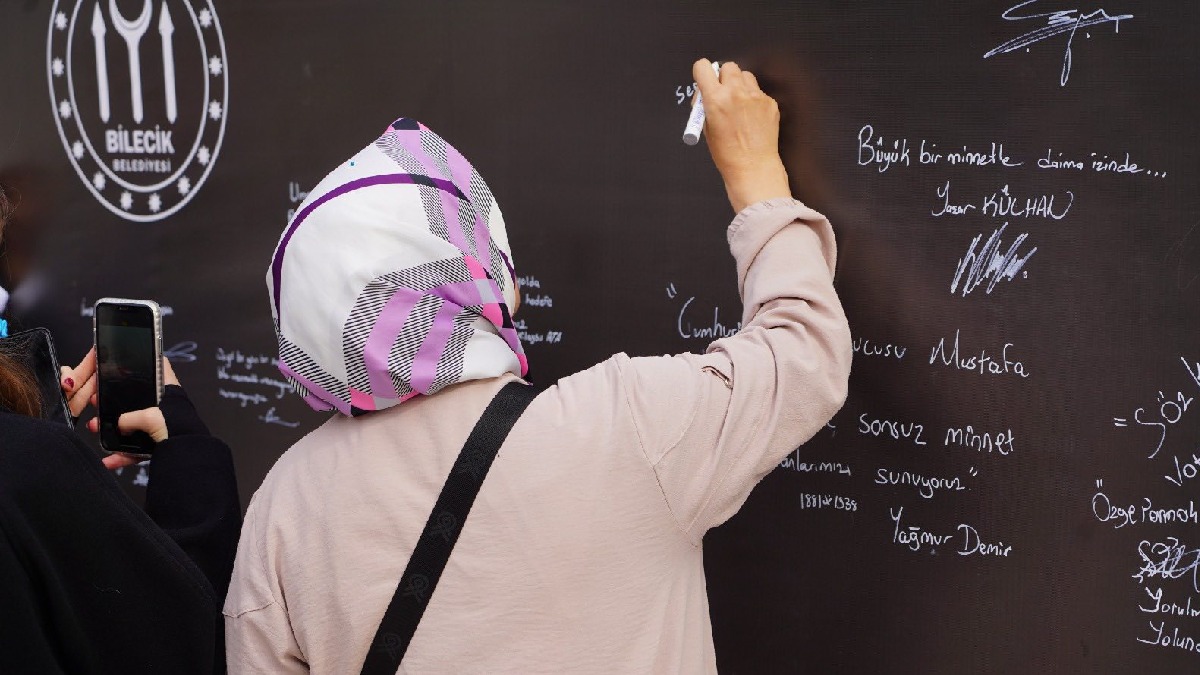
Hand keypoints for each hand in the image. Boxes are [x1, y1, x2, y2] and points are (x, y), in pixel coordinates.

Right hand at [63, 354, 181, 469]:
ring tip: (94, 427)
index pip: (159, 368)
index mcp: (168, 390)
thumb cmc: (177, 428)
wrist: (188, 453)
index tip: (120, 366)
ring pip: (132, 425)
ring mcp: (160, 425)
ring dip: (111, 430)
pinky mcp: (157, 444)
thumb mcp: (148, 416)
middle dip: (113, 403)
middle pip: (136, 399)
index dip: (141, 364)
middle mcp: (165, 406)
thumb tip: (118, 424)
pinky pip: (135, 449)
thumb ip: (129, 418)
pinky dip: (121, 455)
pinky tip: (108, 460)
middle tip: (97, 401)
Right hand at [693, 59, 791, 212]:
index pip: (703, 67)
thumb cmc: (728, 154)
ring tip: (738, 105)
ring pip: (745, 75)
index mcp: (715, 100)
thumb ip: (705, 105)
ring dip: (739, 85)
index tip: (704, 78)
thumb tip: (705, 92)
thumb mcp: (706, 128)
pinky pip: (758, 91)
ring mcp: (755, 97)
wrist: (753, 167)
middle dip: (723, 77)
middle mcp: (736, 93)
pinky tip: (751, 117)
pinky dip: (753, 99)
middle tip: (722, 93)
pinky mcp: (769, 102)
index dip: (702, 72)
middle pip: (728, 67)